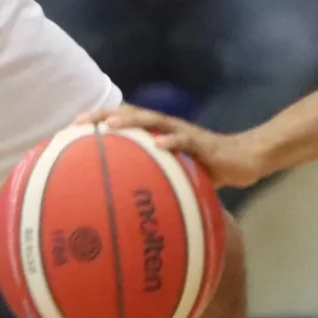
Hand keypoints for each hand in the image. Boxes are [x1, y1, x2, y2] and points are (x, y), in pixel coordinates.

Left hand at [92, 105, 268, 188]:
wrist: (245, 160)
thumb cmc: (207, 169)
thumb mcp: (175, 175)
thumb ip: (154, 180)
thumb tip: (125, 203)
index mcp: (158, 134)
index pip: (124, 120)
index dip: (99, 119)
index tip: (71, 126)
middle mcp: (167, 129)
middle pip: (132, 114)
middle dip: (105, 115)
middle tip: (80, 121)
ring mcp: (185, 134)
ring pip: (154, 121)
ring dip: (131, 121)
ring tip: (111, 126)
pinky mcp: (204, 146)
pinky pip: (186, 143)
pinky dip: (172, 142)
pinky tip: (159, 146)